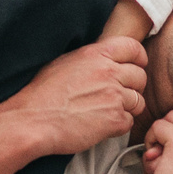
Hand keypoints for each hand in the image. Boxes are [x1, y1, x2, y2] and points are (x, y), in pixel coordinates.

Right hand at [0, 38, 148, 157]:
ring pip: (138, 101)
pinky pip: (129, 121)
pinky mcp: (115, 120)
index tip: (137, 66)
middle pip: (140, 76)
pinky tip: (102, 125)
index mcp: (96, 54)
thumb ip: (91, 59)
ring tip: (107, 111)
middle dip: (133, 86)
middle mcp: (109, 72)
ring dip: (127, 107)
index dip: (138, 58)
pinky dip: (119, 125)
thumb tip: (104, 59)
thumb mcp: (65, 62)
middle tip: (117, 95)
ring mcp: (114, 96)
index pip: (133, 48)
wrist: (32, 121)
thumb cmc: (42, 94)